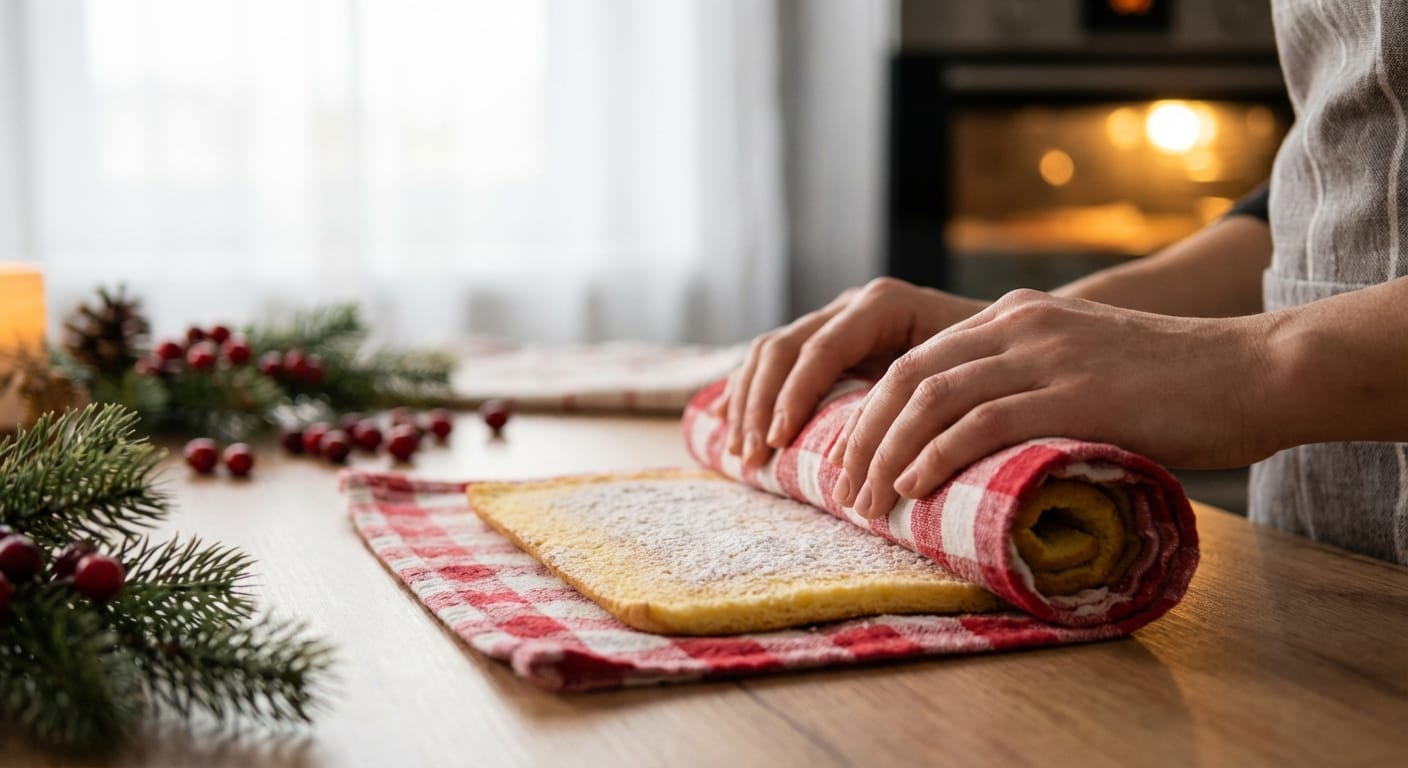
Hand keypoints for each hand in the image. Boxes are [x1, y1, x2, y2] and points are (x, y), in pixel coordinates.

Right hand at [718, 278, 987, 466]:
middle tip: (753, 456)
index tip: (778, 440)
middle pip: (782, 348)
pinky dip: (746, 394)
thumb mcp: (965, 372)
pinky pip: (772, 362)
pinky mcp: (826, 344)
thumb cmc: (993, 362)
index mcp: (882, 304)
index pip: (820, 347)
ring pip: (769, 353)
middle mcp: (852, 307)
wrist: (1012, 339)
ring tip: (742, 454)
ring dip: (747, 403)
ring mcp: (835, 322)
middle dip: (760, 404)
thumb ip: (923, 394)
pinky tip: (726, 427)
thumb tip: (892, 451)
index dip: (794, 395)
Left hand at [828, 289, 1278, 518]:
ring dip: (884, 453)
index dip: (871, 412)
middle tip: (840, 489)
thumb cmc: (1172, 387)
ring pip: (930, 398)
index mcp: (1015, 316)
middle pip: (906, 377)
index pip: (916, 360)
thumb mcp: (1080, 370)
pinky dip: (936, 455)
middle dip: (860, 436)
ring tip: (864, 501)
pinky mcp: (1071, 391)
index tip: (849, 461)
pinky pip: (980, 421)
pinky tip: (913, 487)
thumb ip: (1027, 389)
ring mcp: (1044, 354)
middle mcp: (1018, 323)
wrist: (1252, 371)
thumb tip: (974, 450)